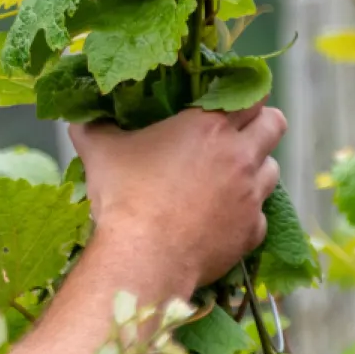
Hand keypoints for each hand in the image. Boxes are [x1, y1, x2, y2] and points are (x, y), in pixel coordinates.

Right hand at [68, 105, 284, 290]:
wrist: (143, 258)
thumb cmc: (124, 197)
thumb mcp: (99, 151)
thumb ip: (93, 126)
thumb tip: (79, 116)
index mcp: (208, 126)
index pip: (251, 95)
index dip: (243, 96)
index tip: (227, 103)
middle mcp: (239, 156)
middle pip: (275, 125)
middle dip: (262, 124)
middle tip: (238, 134)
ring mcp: (251, 195)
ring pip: (272, 169)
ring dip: (256, 168)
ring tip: (230, 177)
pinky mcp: (252, 231)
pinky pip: (260, 214)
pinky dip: (246, 213)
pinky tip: (222, 218)